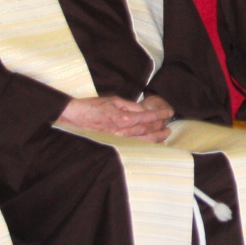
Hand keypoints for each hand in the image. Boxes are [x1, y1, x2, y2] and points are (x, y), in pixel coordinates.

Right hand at [60, 95, 174, 139]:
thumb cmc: (94, 106)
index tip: (169, 112)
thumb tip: (144, 110)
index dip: (160, 115)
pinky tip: (152, 144)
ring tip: (166, 135)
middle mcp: (122, 130)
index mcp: (123, 117)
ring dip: (156, 138)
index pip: (147, 117)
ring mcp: (118, 139)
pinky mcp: (114, 143)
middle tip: (169, 125)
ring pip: (142, 140)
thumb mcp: (114, 100)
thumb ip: (131, 106)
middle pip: (147, 130)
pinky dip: (145, 145)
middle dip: (160, 127)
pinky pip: (134, 145)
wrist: (76, 116)